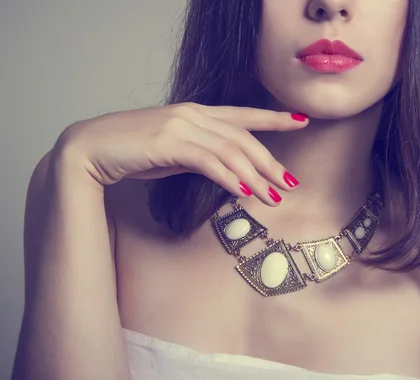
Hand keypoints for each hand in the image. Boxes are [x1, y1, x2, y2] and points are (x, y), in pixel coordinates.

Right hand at [54, 103, 307, 205]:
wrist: (90, 149)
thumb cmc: (131, 151)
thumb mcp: (174, 151)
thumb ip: (201, 153)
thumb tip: (226, 170)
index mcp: (196, 113)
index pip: (243, 115)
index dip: (273, 118)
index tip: (299, 121)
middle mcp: (193, 115)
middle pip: (243, 138)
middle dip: (270, 163)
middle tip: (289, 184)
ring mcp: (181, 126)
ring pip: (231, 151)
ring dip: (255, 177)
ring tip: (272, 198)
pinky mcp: (168, 142)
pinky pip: (208, 161)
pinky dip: (229, 177)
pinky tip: (242, 192)